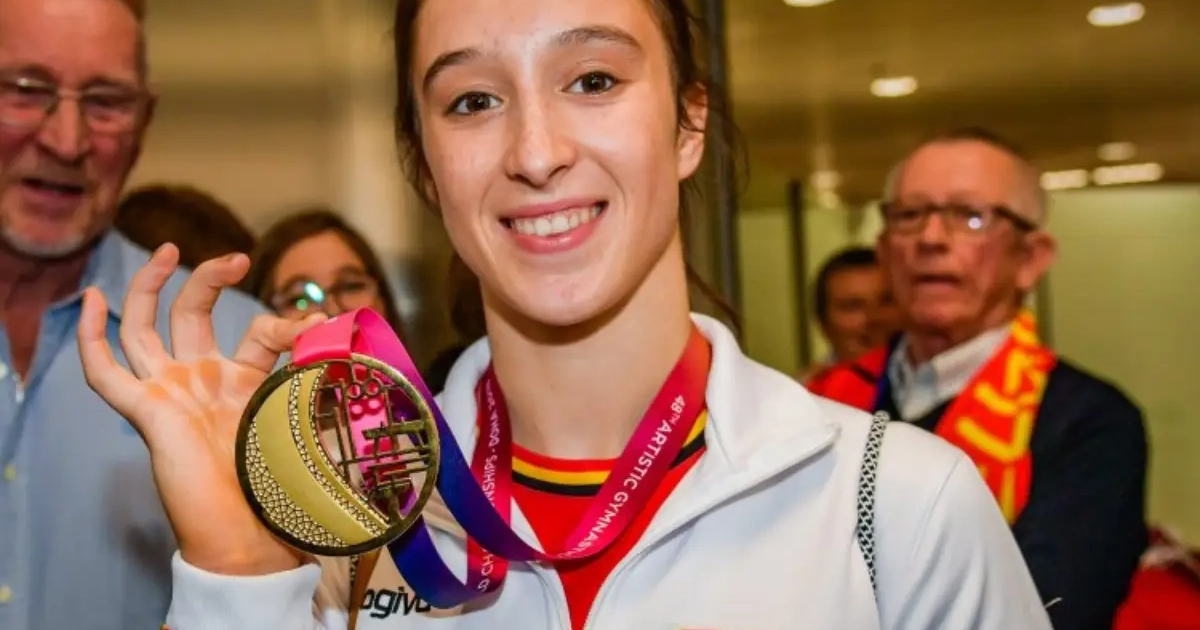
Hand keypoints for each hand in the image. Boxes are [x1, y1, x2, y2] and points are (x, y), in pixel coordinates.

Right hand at [79, 245, 324, 575]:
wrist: (250, 533)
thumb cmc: (278, 487)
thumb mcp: (308, 422)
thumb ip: (324, 388)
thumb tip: (360, 356)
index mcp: (242, 382)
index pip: (261, 332)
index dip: (288, 321)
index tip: (317, 326)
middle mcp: (202, 380)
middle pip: (192, 313)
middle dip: (208, 279)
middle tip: (235, 258)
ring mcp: (169, 392)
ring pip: (144, 329)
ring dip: (150, 286)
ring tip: (167, 250)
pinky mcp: (144, 411)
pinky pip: (105, 374)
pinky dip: (93, 338)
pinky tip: (90, 302)